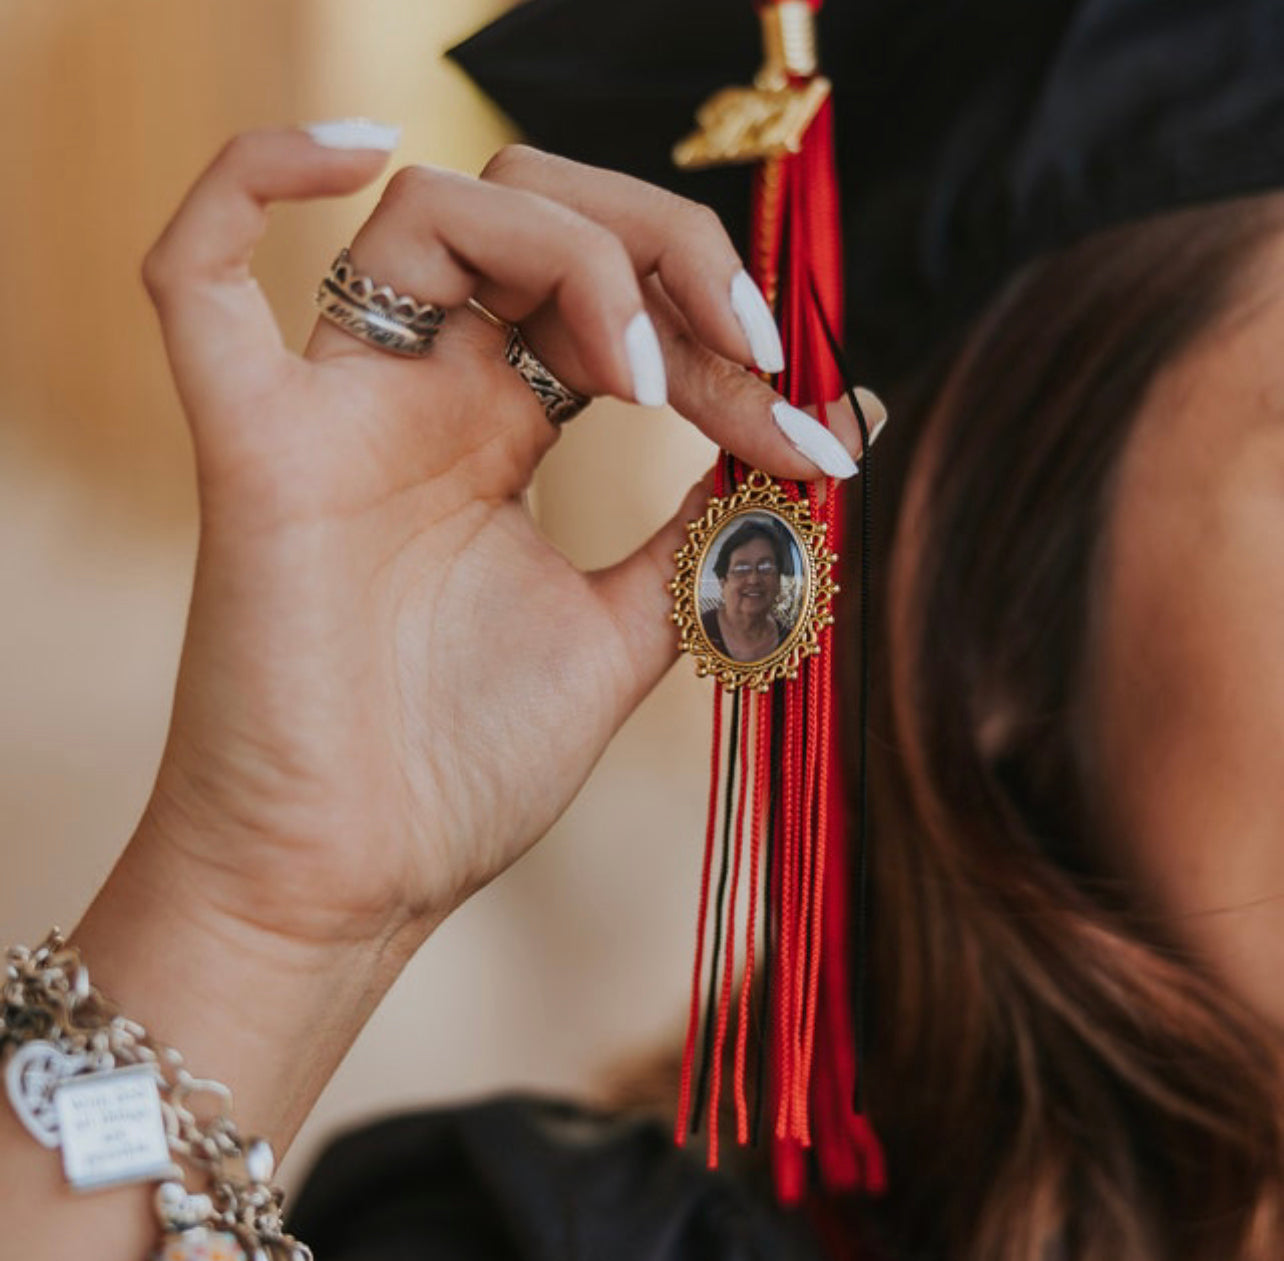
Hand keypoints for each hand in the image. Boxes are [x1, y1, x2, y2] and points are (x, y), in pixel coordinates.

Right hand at [132, 127, 865, 955]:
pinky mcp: (255, 451)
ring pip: (428, 211)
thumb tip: (819, 437)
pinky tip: (349, 150)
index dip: (728, 345)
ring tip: (651, 368)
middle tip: (754, 349)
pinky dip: (247, 176)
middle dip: (666, 253)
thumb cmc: (462, 772)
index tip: (818, 430)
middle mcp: (422, 398)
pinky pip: (198, 279)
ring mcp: (336, 413)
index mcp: (498, 433)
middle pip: (535, 217)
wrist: (352, 885)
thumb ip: (700, 531)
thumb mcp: (624, 635)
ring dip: (572, 244)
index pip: (617, 311)